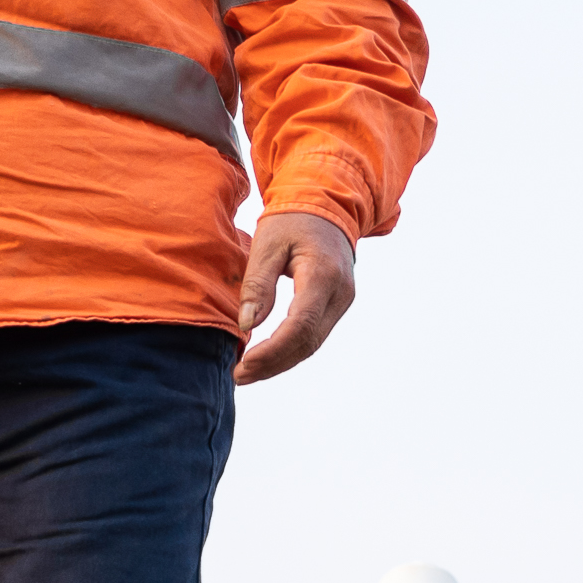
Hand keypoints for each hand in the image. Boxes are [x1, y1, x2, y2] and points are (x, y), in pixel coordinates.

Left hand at [233, 208, 356, 386]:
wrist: (327, 206)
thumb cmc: (292, 221)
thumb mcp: (268, 244)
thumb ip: (258, 284)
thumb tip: (247, 324)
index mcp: (322, 275)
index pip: (300, 325)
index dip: (273, 350)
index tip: (245, 363)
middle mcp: (340, 294)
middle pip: (308, 343)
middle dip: (273, 364)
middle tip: (239, 377)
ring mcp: (342, 302)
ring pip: (312, 344)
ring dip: (280, 362)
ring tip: (247, 373)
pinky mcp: (337, 305)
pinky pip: (314, 335)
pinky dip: (289, 350)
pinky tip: (265, 358)